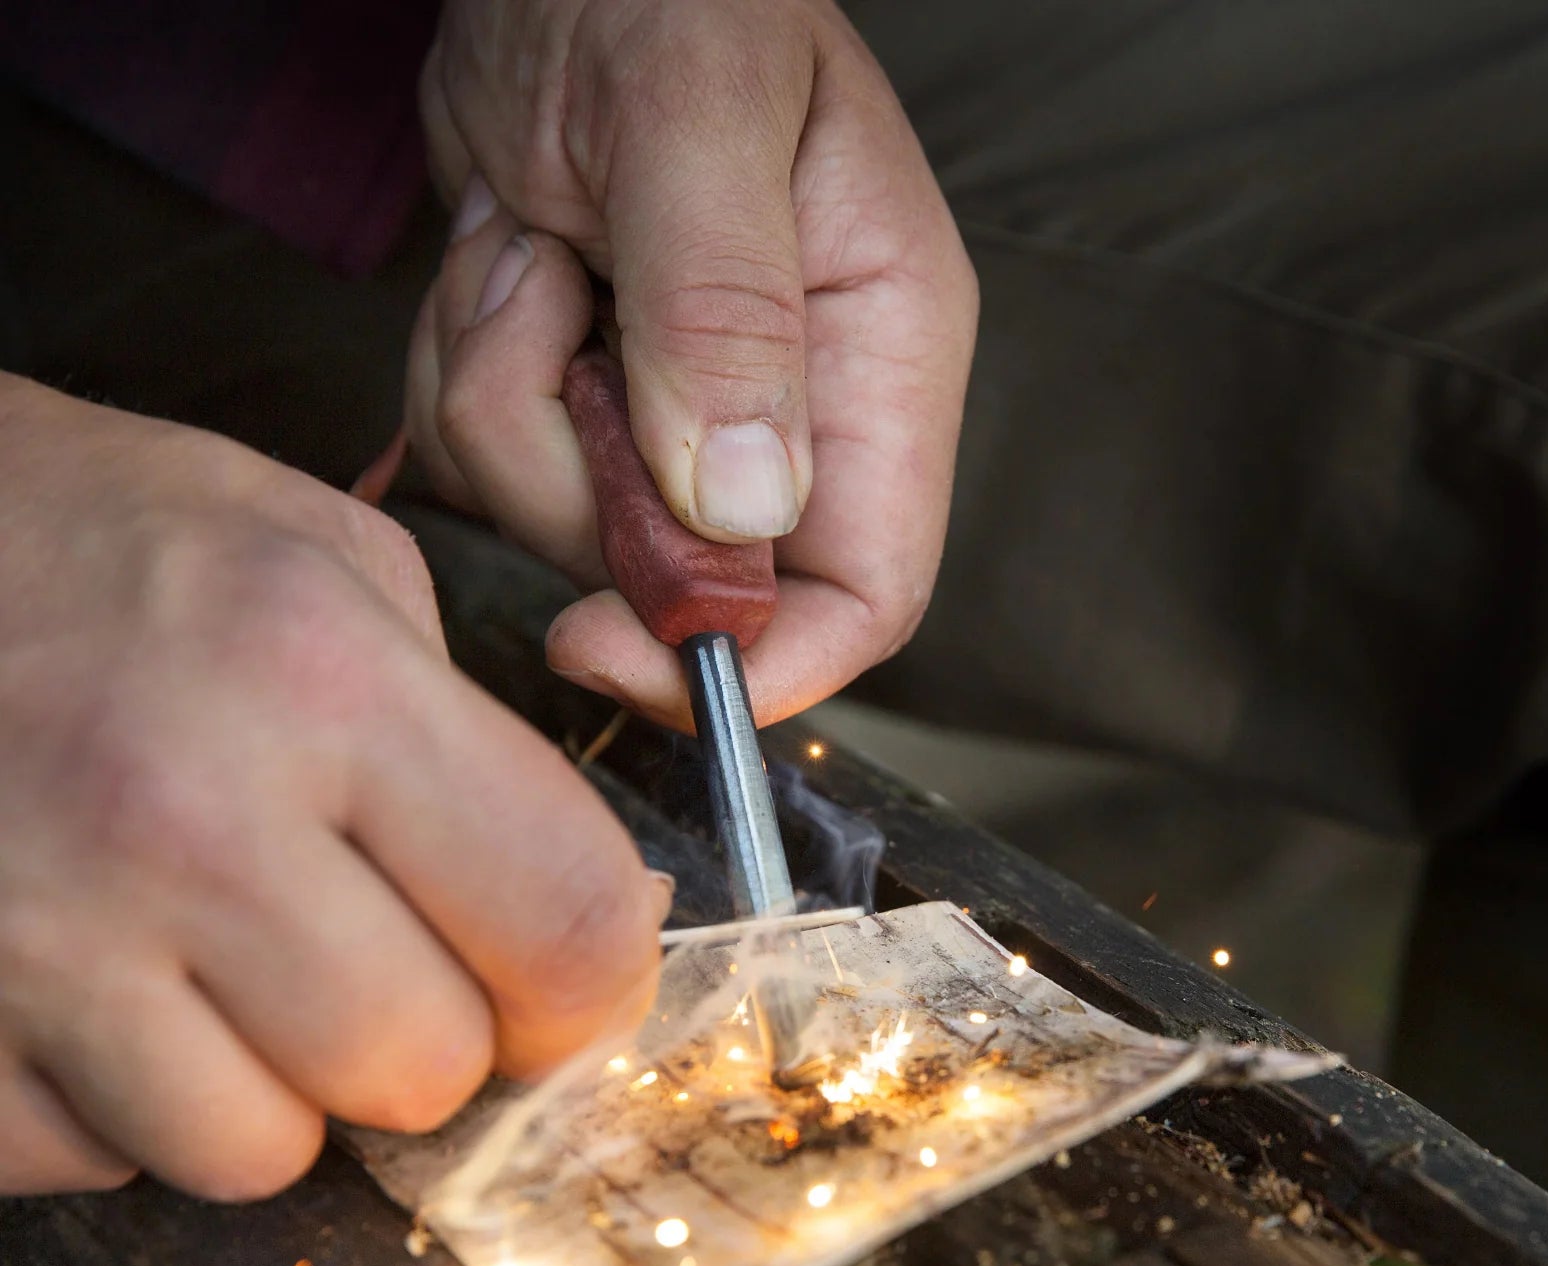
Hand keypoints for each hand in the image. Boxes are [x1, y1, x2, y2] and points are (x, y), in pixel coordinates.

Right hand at [0, 377, 663, 1198]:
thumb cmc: (87, 538)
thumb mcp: (313, 549)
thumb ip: (459, 726)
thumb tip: (571, 908)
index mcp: (320, 678)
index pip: (564, 919)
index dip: (593, 986)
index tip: (566, 990)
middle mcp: (185, 820)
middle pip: (423, 1068)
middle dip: (424, 1031)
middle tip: (366, 953)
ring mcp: (36, 942)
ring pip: (261, 1154)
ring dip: (271, 1085)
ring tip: (213, 966)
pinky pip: (95, 1165)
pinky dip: (117, 1107)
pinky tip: (92, 990)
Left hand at [407, 0, 977, 729]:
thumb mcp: (694, 114)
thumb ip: (725, 308)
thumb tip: (744, 509)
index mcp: (877, 360)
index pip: (865, 596)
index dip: (755, 663)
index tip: (613, 645)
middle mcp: (795, 417)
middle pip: (682, 583)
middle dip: (569, 479)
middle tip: (543, 312)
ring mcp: (688, 425)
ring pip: (568, 531)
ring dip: (502, 402)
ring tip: (528, 252)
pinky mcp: (596, 413)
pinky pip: (498, 473)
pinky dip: (465, 379)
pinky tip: (505, 263)